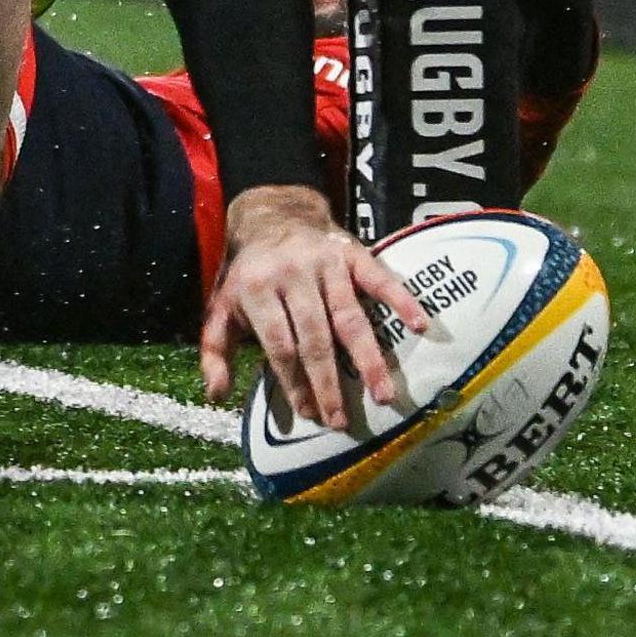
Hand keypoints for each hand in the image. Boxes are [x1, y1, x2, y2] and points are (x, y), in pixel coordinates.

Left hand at [201, 184, 430, 432]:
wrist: (273, 216)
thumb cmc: (250, 275)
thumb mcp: (222, 308)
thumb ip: (215, 351)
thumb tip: (216, 395)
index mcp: (256, 288)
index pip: (279, 344)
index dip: (294, 382)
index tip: (308, 414)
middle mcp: (292, 274)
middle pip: (315, 337)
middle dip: (328, 382)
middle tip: (342, 420)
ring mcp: (325, 263)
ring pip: (350, 316)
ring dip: (368, 358)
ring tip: (384, 394)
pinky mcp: (352, 252)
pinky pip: (380, 278)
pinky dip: (401, 300)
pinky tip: (420, 326)